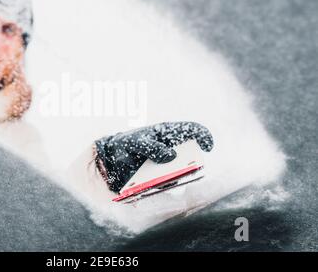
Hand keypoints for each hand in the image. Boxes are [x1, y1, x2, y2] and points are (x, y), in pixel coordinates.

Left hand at [94, 122, 213, 192]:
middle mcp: (172, 150)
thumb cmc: (126, 144)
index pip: (192, 131)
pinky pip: (168, 185)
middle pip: (191, 156)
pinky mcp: (161, 179)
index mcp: (168, 134)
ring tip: (169, 178)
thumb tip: (171, 156)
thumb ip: (152, 147)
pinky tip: (153, 186)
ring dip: (178, 177)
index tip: (207, 147)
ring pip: (182, 174)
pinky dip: (164, 187)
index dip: (204, 137)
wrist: (111, 160)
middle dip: (193, 163)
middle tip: (187, 167)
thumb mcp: (136, 142)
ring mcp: (168, 166)